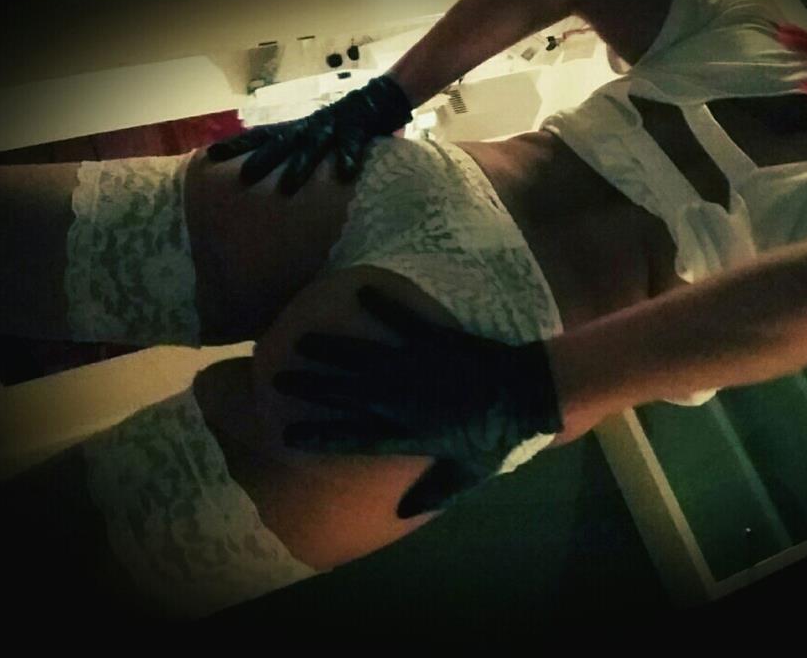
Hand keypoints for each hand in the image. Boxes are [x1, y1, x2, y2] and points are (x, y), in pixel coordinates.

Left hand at [207, 75, 412, 194]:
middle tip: (243, 177)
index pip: (260, 136)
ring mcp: (332, 127)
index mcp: (297, 129)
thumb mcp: (316, 137)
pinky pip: (352, 146)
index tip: (210, 155)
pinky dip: (347, 159)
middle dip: (261, 159)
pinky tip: (345, 175)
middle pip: (279, 142)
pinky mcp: (357, 129)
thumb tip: (276, 182)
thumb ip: (298, 154)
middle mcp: (309, 127)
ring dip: (299, 166)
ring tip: (287, 186)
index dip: (236, 145)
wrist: (378, 99)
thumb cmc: (343, 127)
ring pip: (311, 147)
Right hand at [272, 286, 563, 518]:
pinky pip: (405, 321)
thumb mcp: (469, 473)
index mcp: (411, 434)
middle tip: (276, 379)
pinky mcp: (436, 340)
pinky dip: (383, 306)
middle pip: (349, 393)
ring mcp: (420, 367)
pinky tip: (360, 290)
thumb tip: (403, 516)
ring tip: (301, 343)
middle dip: (312, 387)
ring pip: (367, 358)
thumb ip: (434, 491)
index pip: (355, 437)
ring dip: (334, 349)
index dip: (320, 437)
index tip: (287, 435)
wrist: (530, 395)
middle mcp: (407, 400)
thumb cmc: (499, 437)